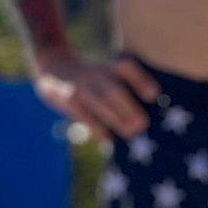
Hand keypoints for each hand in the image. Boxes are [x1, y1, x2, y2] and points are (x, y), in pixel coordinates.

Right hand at [33, 52, 158, 140]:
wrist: (53, 72)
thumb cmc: (92, 84)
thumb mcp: (106, 77)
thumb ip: (123, 93)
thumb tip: (143, 124)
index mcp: (109, 69)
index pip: (127, 68)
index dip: (141, 80)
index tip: (153, 95)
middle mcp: (96, 75)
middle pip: (115, 90)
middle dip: (129, 108)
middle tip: (142, 125)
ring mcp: (81, 87)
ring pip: (102, 102)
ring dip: (117, 119)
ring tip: (130, 133)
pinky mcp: (68, 100)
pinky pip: (84, 115)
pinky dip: (97, 129)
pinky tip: (107, 139)